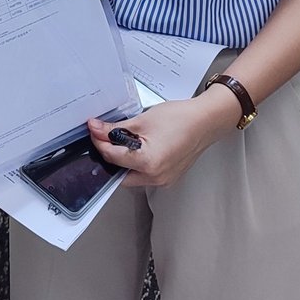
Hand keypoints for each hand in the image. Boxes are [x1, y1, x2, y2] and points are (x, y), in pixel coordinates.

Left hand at [86, 91, 238, 187]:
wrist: (206, 121)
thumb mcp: (142, 120)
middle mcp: (155, 178)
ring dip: (123, 161)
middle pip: (119, 173)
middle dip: (109, 156)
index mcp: (147, 163)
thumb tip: (96, 129)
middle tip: (103, 138)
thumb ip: (115, 129)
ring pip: (131, 176)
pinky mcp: (168, 178)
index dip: (99, 142)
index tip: (93, 130)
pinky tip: (137, 148)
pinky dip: (136, 163)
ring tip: (121, 141)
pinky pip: (145, 175)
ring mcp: (163, 180)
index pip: (111, 157)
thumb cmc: (180, 118)